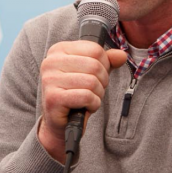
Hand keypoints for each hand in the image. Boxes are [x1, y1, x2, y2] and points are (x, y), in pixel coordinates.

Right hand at [37, 43, 127, 160]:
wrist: (63, 123)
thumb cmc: (78, 93)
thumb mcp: (94, 73)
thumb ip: (108, 61)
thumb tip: (122, 55)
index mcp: (59, 50)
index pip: (95, 49)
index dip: (104, 65)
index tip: (94, 76)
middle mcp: (50, 62)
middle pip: (95, 65)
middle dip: (102, 81)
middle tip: (92, 91)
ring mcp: (49, 80)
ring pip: (92, 81)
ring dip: (97, 94)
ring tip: (87, 99)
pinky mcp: (53, 98)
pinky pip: (87, 96)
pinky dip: (93, 104)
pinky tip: (84, 107)